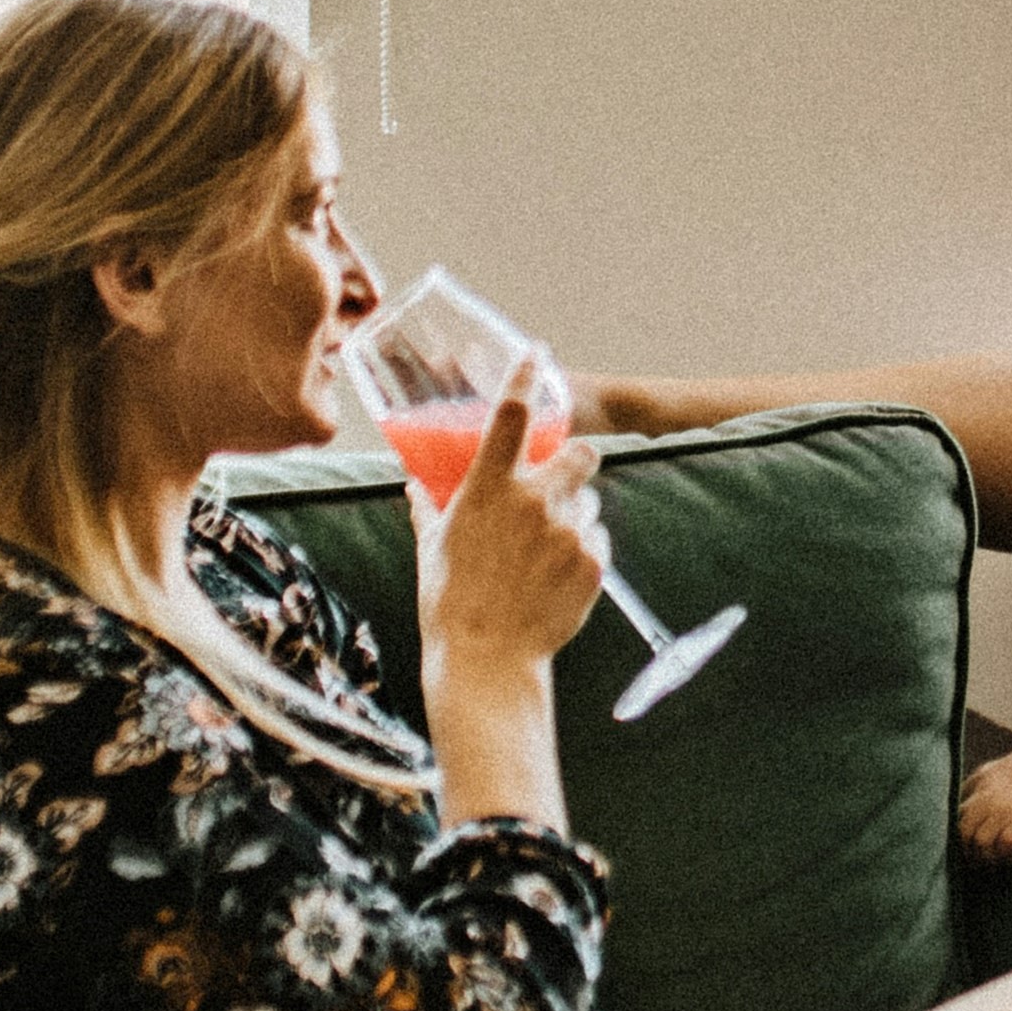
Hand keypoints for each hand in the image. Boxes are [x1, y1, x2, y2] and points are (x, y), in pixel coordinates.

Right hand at [413, 361, 605, 686]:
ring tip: (543, 556)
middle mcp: (533, 500)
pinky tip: (556, 578)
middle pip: (583, 453)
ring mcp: (568, 531)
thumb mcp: (433, 546)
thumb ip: (427, 507)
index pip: (511, 413)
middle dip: (581, 458)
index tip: (537, 353)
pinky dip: (583, 552)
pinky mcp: (594, 562)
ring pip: (588, 504)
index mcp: (489, 487)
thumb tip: (414, 485)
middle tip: (567, 477)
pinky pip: (598, 540)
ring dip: (573, 518)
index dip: (527, 375)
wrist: (488, 656)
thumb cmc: (451, 600)